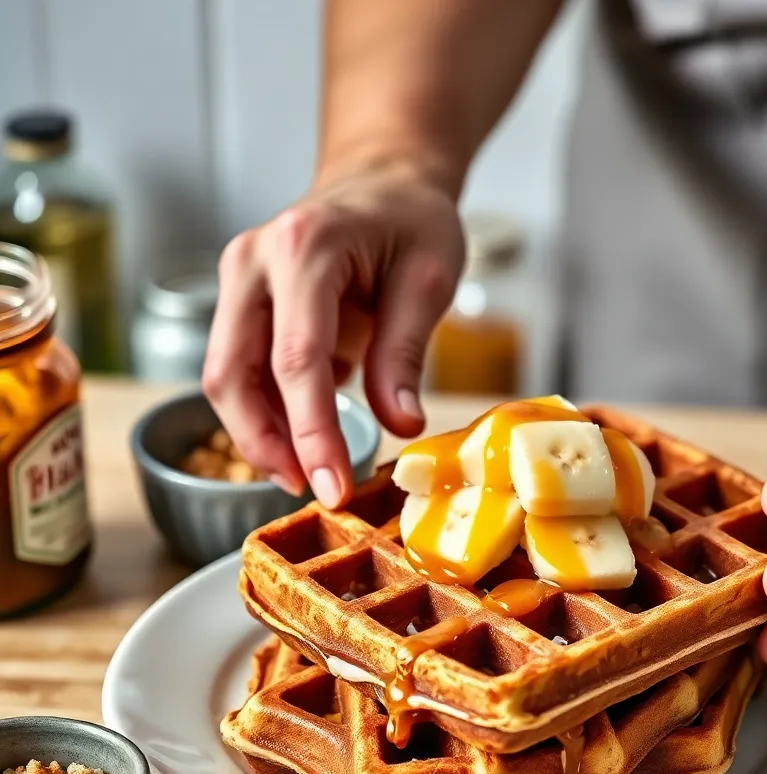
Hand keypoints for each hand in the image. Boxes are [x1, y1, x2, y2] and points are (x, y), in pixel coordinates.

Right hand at [202, 160, 463, 506]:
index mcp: (304, 247)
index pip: (296, 359)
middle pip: (235, 373)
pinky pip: (241, 369)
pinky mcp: (241, 302)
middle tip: (312, 490)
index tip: (332, 487)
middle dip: (268, 444)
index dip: (312, 433)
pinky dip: (268, 411)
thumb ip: (405, 353)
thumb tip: (399, 426)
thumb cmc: (411, 219)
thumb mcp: (429, 279)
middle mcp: (253, 260)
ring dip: (261, 435)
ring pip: (226, 377)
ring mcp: (239, 280)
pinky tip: (304, 438)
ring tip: (310, 473)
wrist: (382, 180)